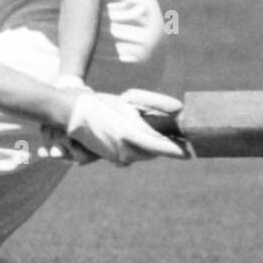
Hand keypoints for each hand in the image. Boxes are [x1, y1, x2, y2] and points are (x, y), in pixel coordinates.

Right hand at [65, 90, 186, 165]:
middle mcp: (125, 151)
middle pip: (154, 152)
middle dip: (167, 147)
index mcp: (130, 135)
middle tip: (182, 141)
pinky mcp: (113, 159)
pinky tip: (140, 139)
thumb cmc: (102, 104)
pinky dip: (140, 149)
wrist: (72, 115)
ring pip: (145, 155)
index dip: (177, 151)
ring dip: (153, 148)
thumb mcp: (129, 103)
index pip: (161, 147)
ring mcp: (118, 157)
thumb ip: (155, 105)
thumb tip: (179, 109)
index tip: (190, 153)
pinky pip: (133, 156)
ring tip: (166, 140)